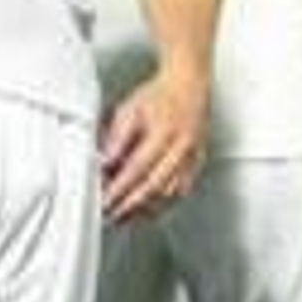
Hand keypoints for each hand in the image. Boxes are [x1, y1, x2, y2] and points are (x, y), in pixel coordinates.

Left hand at [99, 65, 209, 222]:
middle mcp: (181, 147)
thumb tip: (104, 163)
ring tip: (126, 217)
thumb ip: (116, 138)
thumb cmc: (159, 96)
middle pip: (154, 186)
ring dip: (146, 209)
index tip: (105, 201)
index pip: (137, 169)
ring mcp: (192, 157)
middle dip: (130, 206)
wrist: (188, 85)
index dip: (119, 189)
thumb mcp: (129, 110)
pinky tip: (150, 209)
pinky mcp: (198, 163)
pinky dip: (164, 204)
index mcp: (163, 132)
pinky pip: (182, 191)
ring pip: (169, 193)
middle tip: (112, 216)